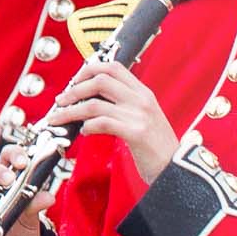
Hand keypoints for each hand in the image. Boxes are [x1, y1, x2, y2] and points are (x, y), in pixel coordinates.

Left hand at [51, 62, 177, 182]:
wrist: (176, 167)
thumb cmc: (157, 147)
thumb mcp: (144, 118)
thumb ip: (124, 106)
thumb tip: (94, 101)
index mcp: (144, 92)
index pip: (114, 67)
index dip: (89, 70)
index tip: (74, 82)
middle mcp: (142, 99)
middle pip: (100, 80)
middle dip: (74, 89)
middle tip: (61, 101)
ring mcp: (140, 115)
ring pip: (95, 104)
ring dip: (71, 111)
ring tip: (59, 119)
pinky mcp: (136, 133)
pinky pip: (102, 123)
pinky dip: (87, 127)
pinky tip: (83, 132)